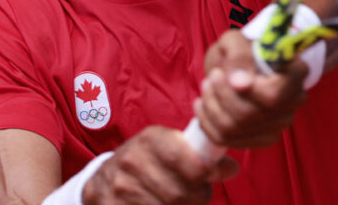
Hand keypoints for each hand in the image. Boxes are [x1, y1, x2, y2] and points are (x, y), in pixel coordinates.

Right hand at [82, 126, 237, 203]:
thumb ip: (200, 154)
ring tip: (185, 201)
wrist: (105, 177)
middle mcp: (132, 161)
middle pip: (178, 192)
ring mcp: (120, 188)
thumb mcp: (169, 146)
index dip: (202, 171)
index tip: (210, 175)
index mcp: (149, 139)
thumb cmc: (148, 159)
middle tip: (201, 193)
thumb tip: (232, 168)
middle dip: (198, 197)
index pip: (180, 157)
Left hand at [194, 29, 307, 148]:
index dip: (247, 90)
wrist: (238, 67)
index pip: (275, 94)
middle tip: (211, 76)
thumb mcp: (235, 41)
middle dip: (221, 95)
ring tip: (206, 86)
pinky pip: (228, 139)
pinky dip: (207, 122)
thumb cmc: (239, 51)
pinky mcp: (263, 138)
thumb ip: (238, 55)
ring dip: (212, 107)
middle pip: (250, 113)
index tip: (221, 73)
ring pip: (236, 128)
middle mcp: (294, 101)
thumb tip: (238, 81)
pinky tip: (203, 104)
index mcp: (295, 73)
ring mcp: (280, 123)